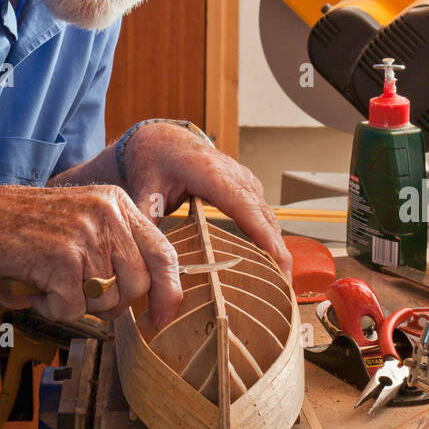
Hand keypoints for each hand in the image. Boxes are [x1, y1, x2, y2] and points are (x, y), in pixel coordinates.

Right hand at [0, 183, 182, 326]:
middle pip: (138, 284)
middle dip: (112, 304)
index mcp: (116, 203)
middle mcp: (106, 213)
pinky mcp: (62, 257)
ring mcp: (85, 233)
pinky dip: (52, 309)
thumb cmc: (26, 231)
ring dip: (77, 305)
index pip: (162, 251)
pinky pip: (73, 308)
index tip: (163, 317)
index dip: (169, 289)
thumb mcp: (81, 223)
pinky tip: (36, 287)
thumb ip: (117, 248)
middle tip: (79, 296)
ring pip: (107, 299)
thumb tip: (153, 296)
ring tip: (51, 283)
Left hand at [123, 124, 292, 277]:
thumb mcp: (144, 191)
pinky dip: (269, 237)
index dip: (266, 238)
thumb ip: (146, 224)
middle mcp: (236, 175)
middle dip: (278, 253)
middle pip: (265, 218)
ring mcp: (244, 180)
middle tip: (284, 289)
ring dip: (276, 248)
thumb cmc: (154, 159)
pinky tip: (266, 263)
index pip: (247, 209)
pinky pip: (263, 214)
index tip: (280, 264)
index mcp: (213, 175)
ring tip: (279, 284)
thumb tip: (145, 258)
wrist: (161, 138)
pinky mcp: (246, 186)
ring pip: (268, 217)